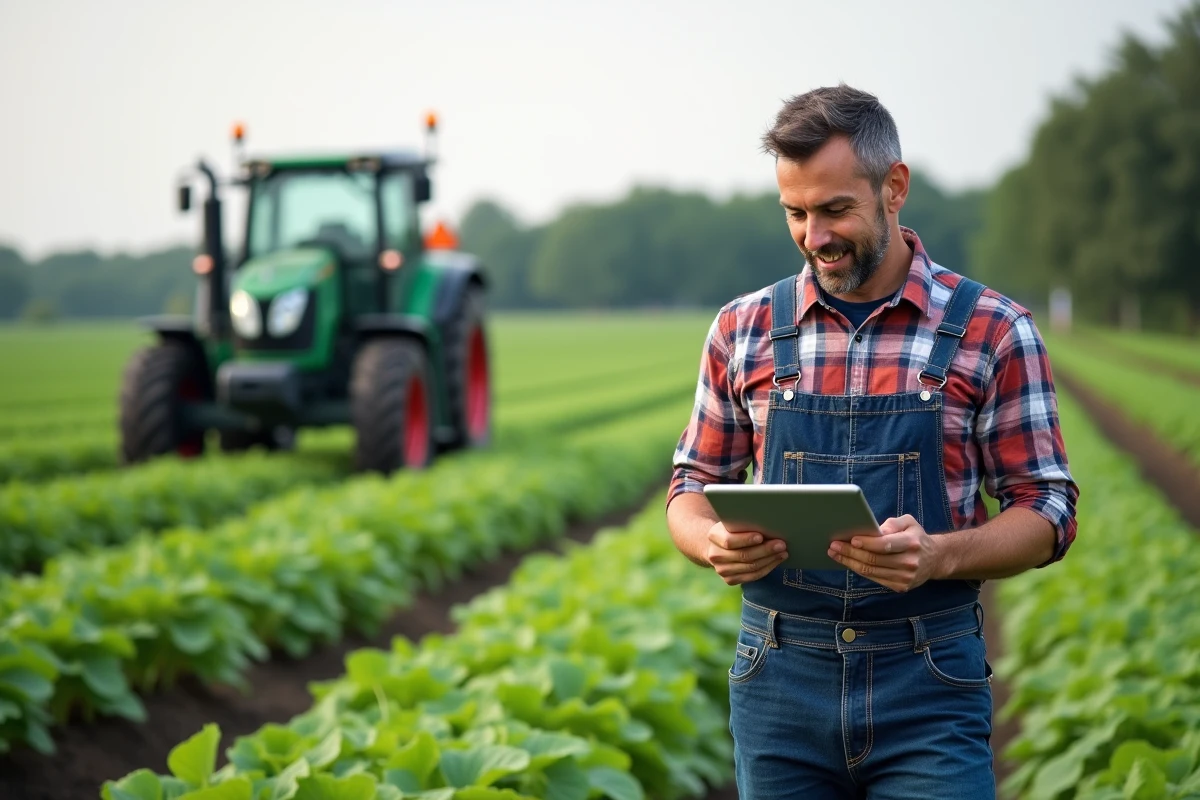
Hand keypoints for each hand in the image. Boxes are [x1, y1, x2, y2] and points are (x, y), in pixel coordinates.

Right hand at [705, 522, 788, 585]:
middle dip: (765, 550)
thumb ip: (744, 523)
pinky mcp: (729, 580)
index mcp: (713, 536)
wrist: (718, 546)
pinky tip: (776, 561)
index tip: (761, 536)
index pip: (730, 541)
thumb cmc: (731, 530)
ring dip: (769, 560)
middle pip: (743, 555)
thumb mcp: (733, 522)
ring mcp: (721, 570)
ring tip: (783, 552)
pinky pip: (752, 576)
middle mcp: (715, 555)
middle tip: (781, 544)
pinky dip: (767, 568)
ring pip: (750, 567)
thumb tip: (768, 523)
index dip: (746, 539)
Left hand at [826, 514, 940, 592]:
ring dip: (849, 562)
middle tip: (833, 545)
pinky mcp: (900, 587)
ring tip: (835, 553)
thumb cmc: (916, 537)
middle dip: (850, 552)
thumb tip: (875, 531)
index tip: (851, 539)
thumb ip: (892, 524)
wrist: (935, 559)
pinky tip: (848, 562)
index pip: (885, 544)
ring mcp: (905, 577)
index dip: (867, 543)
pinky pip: (874, 578)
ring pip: (871, 571)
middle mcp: (909, 562)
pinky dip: (858, 570)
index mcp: (911, 543)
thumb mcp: (909, 523)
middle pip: (874, 559)